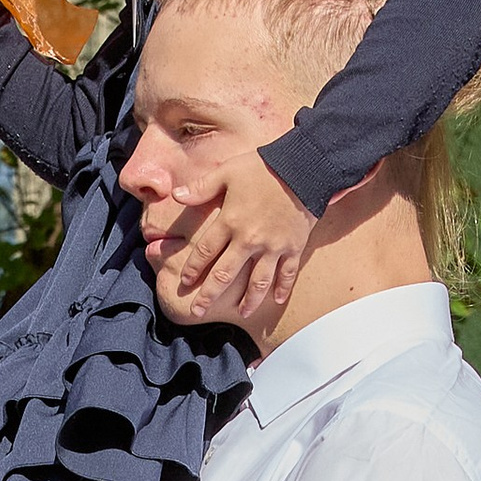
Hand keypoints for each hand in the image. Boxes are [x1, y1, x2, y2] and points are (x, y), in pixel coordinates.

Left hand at [141, 144, 311, 329]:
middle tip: (198, 312)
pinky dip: (282, 288)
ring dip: (248, 301)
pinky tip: (276, 300)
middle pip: (225, 274)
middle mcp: (250, 240)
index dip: (193, 269)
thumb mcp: (227, 171)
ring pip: (258, 282)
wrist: (304, 167)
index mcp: (231, 221)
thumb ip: (201, 187)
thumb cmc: (263, 167)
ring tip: (241, 313)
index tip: (185, 282)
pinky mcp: (294, 247)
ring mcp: (273, 247)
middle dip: (209, 295)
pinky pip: (287, 274)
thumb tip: (176, 195)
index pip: (205, 252)